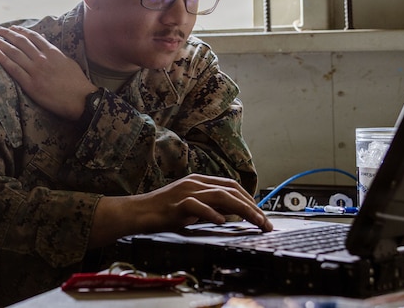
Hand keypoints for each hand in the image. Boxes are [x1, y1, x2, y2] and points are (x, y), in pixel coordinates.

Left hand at [0, 25, 96, 119]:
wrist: (81, 99)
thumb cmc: (77, 83)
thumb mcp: (68, 61)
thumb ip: (55, 52)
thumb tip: (46, 43)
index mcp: (52, 52)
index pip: (32, 37)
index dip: (19, 31)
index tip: (10, 28)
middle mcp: (42, 58)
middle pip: (19, 41)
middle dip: (4, 34)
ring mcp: (35, 71)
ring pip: (13, 52)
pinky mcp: (30, 84)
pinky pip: (13, 68)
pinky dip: (2, 58)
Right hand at [90, 174, 273, 247]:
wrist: (137, 213)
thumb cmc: (163, 212)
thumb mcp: (192, 207)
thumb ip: (211, 206)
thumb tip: (234, 213)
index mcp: (198, 181)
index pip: (231, 185)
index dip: (249, 199)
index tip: (261, 215)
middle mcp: (194, 183)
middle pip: (231, 190)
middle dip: (252, 206)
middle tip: (265, 223)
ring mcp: (185, 191)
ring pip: (220, 196)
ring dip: (242, 210)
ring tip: (255, 223)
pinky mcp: (176, 204)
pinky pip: (198, 206)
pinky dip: (212, 214)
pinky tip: (222, 222)